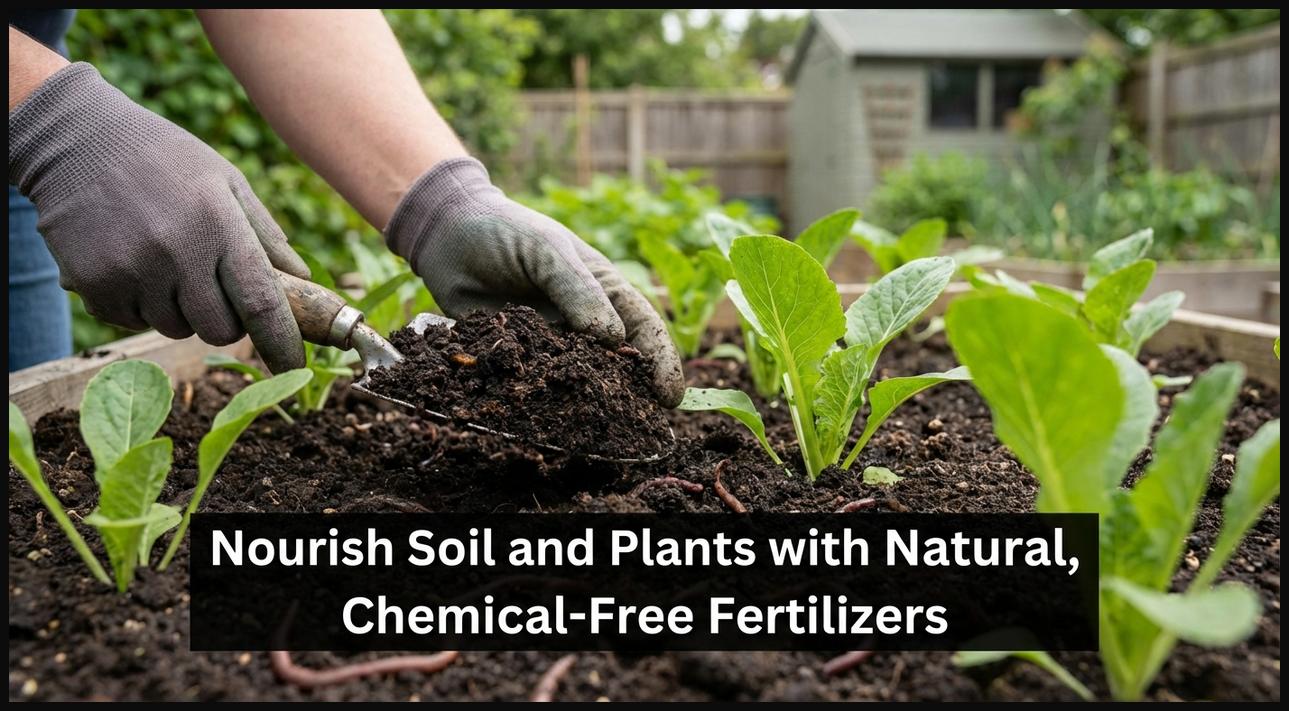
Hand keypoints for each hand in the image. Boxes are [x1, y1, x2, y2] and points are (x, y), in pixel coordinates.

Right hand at [8, 63, 308, 371]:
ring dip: (180, 310)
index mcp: (219, 225)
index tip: (295, 364)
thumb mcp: (226, 182)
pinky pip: (133, 323)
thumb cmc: (166, 159)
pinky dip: (141, 306)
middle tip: (213, 286)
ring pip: (176, 329)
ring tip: (166, 262)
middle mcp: (176, 252)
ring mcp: (131, 270)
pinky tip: (133, 263)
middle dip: (226, 320)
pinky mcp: (94, 284)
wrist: (76, 141)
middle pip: (220, 330)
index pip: (261, 303)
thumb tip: (303, 281)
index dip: (282, 342)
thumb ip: (266, 236)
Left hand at [385, 158, 684, 406]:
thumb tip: (612, 339)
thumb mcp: (548, 250)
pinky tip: (545, 423)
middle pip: (619, 365)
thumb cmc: (507, 231)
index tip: (669, 395)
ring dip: (589, 406)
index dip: (661, 361)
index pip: (644, 328)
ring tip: (599, 433)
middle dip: (632, 395)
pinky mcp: (518, 361)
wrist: (446, 236)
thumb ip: (578, 290)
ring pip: (579, 383)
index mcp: (606, 293)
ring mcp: (553, 346)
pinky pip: (535, 387)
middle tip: (641, 427)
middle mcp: (585, 324)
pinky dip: (542, 404)